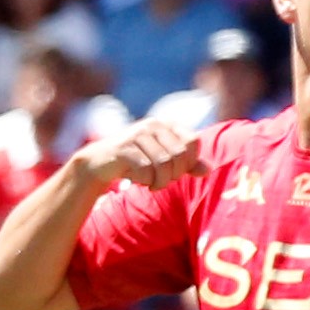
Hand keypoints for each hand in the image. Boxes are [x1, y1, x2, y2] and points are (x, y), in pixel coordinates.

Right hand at [77, 118, 207, 193]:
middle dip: (174, 175)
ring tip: (151, 184)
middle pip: (180, 155)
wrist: (100, 163)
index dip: (189, 161)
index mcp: (166, 125)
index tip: (177, 171)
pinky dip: (144, 181)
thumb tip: (208, 170)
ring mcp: (136, 135)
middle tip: (161, 181)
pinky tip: (136, 181)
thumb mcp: (163, 161)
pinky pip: (145, 170)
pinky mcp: (123, 149)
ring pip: (163, 164)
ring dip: (159, 182)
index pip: (193, 141)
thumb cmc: (136, 161)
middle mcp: (152, 125)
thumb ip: (186, 164)